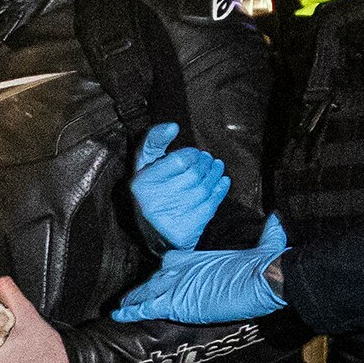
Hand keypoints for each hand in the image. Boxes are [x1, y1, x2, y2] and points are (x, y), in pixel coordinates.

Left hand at [117, 215, 287, 324]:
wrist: (264, 277)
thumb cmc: (267, 264)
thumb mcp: (269, 243)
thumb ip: (270, 232)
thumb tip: (277, 219)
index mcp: (202, 256)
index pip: (173, 260)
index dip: (166, 269)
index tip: (161, 273)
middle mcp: (184, 267)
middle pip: (157, 276)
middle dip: (148, 286)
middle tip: (134, 295)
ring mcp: (178, 283)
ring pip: (148, 291)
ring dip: (135, 299)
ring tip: (121, 307)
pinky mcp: (176, 301)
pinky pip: (146, 306)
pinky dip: (130, 311)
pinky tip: (117, 315)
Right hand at [126, 122, 231, 251]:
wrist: (153, 236)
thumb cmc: (151, 190)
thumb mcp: (144, 164)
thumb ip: (154, 141)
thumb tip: (173, 126)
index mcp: (141, 183)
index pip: (178, 160)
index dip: (192, 154)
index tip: (195, 154)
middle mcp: (153, 202)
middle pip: (193, 175)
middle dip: (206, 164)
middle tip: (209, 160)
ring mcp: (169, 218)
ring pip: (203, 189)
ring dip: (215, 175)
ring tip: (216, 168)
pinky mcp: (184, 231)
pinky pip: (210, 206)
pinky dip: (220, 191)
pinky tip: (222, 182)